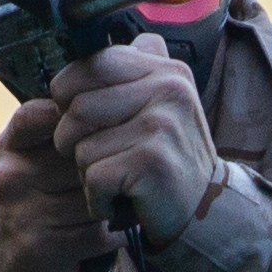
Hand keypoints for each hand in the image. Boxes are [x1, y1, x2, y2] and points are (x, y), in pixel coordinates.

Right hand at [0, 98, 118, 271]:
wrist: (24, 270)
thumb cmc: (50, 203)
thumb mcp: (48, 159)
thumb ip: (72, 128)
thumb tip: (123, 82)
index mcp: (13, 141)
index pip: (55, 110)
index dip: (91, 123)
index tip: (114, 136)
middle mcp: (11, 171)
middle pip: (82, 154)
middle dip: (109, 168)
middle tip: (129, 175)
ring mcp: (19, 209)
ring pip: (91, 193)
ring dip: (115, 202)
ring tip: (125, 206)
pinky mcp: (36, 244)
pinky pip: (93, 231)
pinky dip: (113, 233)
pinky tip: (116, 232)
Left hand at [51, 38, 219, 250]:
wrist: (204, 211)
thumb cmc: (167, 159)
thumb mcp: (156, 105)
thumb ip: (127, 74)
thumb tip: (74, 59)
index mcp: (164, 68)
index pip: (91, 64)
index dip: (68, 95)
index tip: (80, 120)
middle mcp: (167, 88)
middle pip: (77, 107)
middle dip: (72, 141)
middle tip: (96, 160)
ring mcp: (161, 124)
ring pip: (82, 146)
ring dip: (87, 174)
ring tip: (116, 181)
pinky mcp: (153, 161)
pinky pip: (94, 177)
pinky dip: (97, 200)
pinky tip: (119, 201)